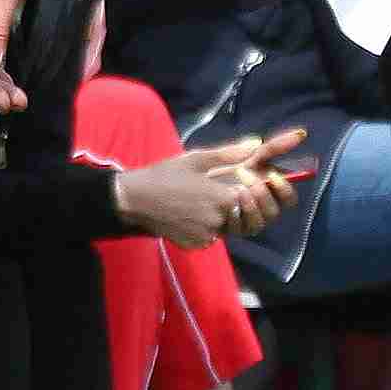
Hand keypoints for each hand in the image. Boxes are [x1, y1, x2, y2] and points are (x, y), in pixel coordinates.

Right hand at [115, 139, 289, 243]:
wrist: (134, 199)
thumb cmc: (165, 175)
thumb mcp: (197, 159)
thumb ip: (229, 154)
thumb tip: (256, 143)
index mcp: (222, 198)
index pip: (249, 197)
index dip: (244, 188)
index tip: (231, 180)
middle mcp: (218, 221)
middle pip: (239, 214)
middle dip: (232, 204)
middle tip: (211, 193)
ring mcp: (207, 236)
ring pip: (226, 227)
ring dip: (221, 216)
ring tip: (199, 202)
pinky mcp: (195, 245)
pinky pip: (211, 237)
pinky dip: (206, 227)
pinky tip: (190, 214)